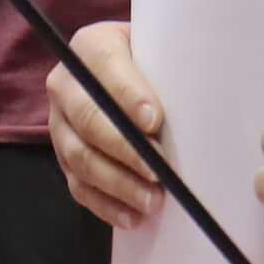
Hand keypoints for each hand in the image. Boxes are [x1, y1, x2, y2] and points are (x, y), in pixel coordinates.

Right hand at [45, 22, 167, 227]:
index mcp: (91, 46)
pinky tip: (132, 217)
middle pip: (87, 118)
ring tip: (152, 201)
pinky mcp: (62, 156)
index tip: (155, 121)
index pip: (106, 68)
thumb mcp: (161, 49)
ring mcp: (59, 123)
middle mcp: (65, 84)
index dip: (128, 96)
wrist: (132, 72)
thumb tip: (204, 98)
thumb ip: (170, 66)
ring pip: (79, 157)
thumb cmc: (155, 60)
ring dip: (117, 183)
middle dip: (125, 148)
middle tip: (159, 171)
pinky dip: (105, 204)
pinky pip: (77, 185)